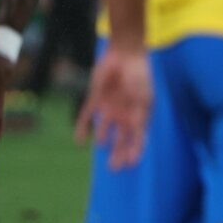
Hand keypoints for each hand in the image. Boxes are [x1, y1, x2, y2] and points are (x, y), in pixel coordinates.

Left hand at [75, 45, 152, 168]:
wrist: (125, 54)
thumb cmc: (139, 76)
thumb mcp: (143, 98)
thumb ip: (139, 117)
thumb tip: (138, 136)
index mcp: (139, 115)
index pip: (138, 139)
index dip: (135, 152)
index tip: (132, 163)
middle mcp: (124, 114)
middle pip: (121, 139)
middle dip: (118, 153)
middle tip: (114, 167)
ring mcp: (109, 108)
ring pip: (105, 130)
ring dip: (104, 138)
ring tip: (102, 144)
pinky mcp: (95, 100)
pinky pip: (86, 116)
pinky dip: (82, 129)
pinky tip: (80, 141)